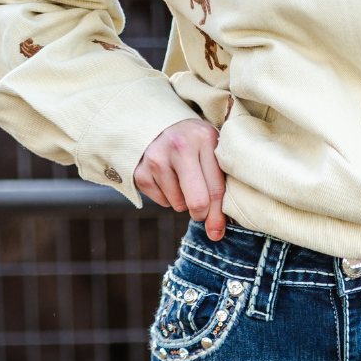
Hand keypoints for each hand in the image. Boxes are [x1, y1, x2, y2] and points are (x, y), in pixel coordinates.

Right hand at [135, 117, 226, 240]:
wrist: (161, 126)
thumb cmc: (195, 146)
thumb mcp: (212, 156)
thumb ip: (219, 191)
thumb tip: (215, 234)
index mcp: (204, 138)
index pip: (215, 189)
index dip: (217, 215)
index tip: (217, 230)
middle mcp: (179, 145)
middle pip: (196, 202)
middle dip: (201, 214)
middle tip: (201, 208)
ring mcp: (156, 158)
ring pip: (178, 205)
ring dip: (183, 201)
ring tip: (182, 179)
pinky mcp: (140, 172)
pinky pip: (162, 202)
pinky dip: (168, 197)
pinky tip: (167, 178)